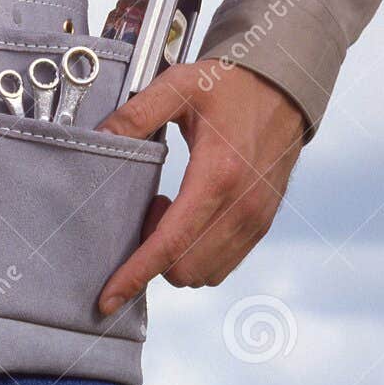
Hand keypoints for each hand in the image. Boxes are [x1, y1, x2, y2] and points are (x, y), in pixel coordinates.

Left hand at [96, 62, 305, 315]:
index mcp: (217, 176)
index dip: (135, 275)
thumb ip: (137, 113)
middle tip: (151, 208)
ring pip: (204, 274)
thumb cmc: (230, 86)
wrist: (285, 87)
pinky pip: (224, 264)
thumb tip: (97, 137)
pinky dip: (198, 255)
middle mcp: (242, 207)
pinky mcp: (263, 224)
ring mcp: (257, 220)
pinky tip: (192, 216)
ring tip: (172, 208)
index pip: (170, 244)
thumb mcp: (178, 86)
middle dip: (155, 255)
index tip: (108, 298)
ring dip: (177, 256)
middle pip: (184, 270)